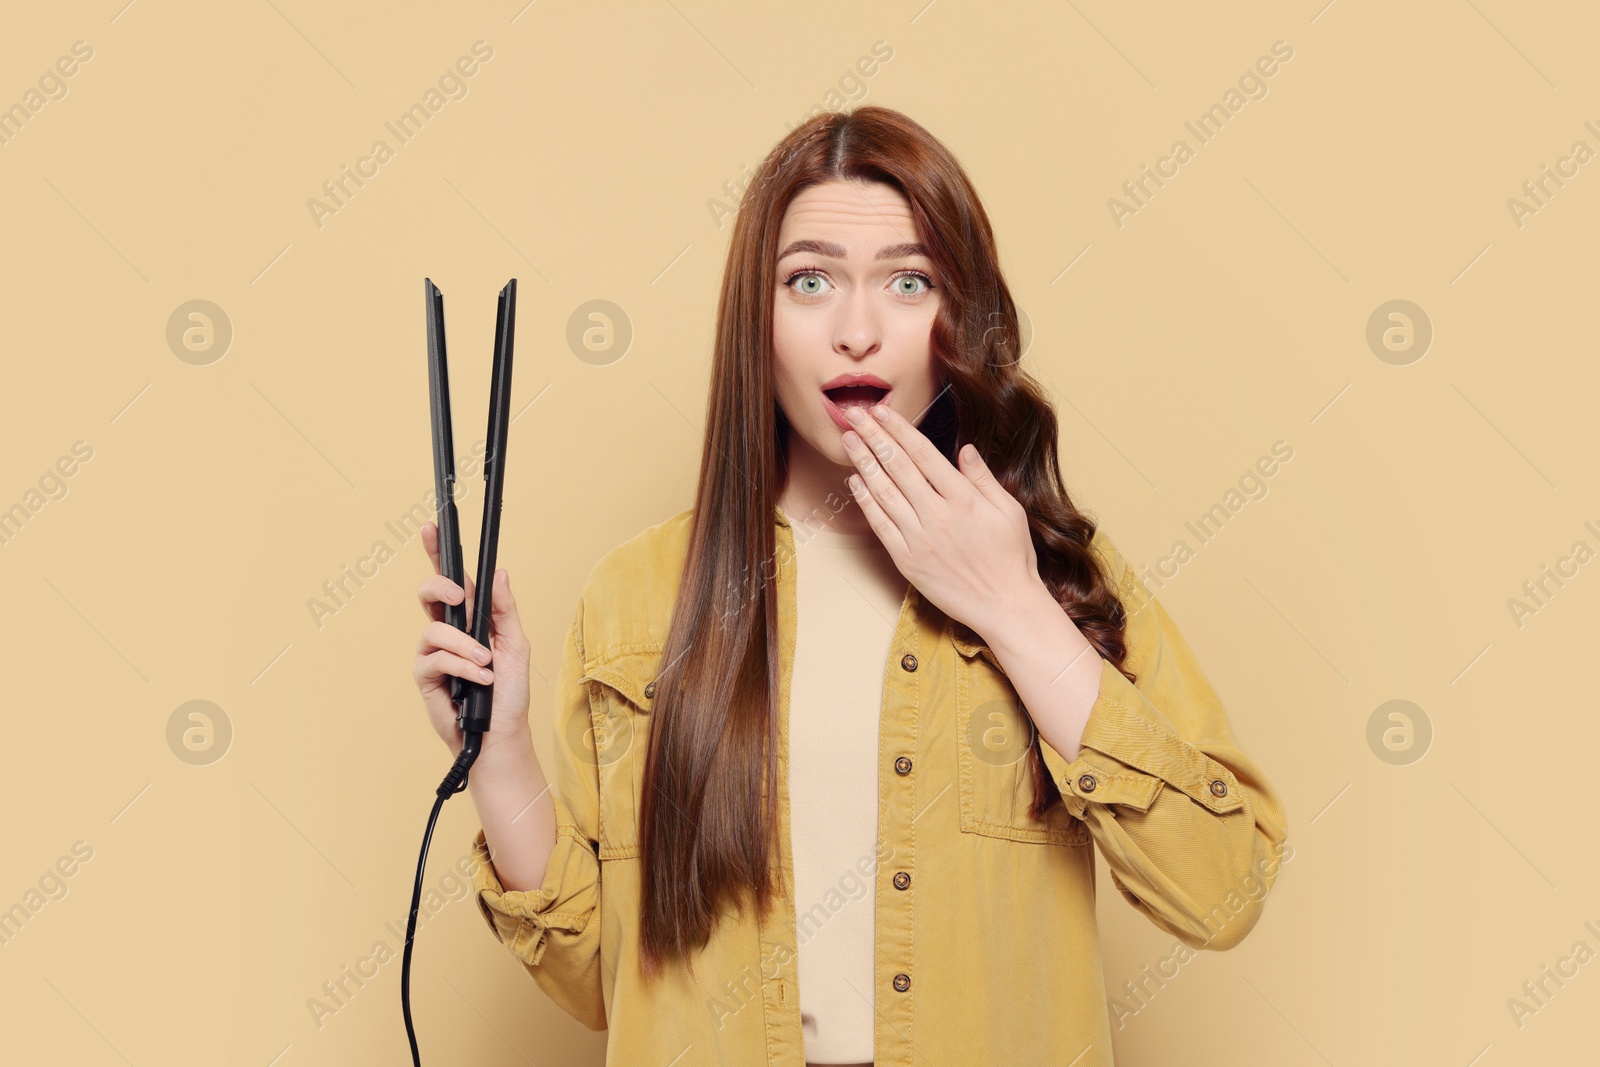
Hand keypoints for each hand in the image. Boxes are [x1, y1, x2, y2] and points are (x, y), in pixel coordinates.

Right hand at [412, 520, 531, 759]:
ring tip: (487, 664)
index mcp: (470, 619)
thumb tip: (499, 573)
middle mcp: (448, 632)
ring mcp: (434, 653)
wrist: (501, 734)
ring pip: (435, 628)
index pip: (451, 580)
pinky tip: (480, 680)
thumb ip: (505, 610)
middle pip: (429, 593)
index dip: (438, 553)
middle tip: (460, 597)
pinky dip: (462, 667)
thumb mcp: (516, 645)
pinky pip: (435, 658)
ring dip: (465, 645)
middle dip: (440, 585)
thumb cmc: (509, 692)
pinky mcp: (425, 676)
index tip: (431, 527)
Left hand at [838, 401, 1044, 640]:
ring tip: (848, 440)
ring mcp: (919, 538)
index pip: (923, 453)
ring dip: (863, 462)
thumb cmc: (1012, 558)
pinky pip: (880, 525)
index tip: (881, 411)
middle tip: (853, 414)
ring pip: (884, 492)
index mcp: (963, 497)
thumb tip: (964, 449)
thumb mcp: (1009, 511)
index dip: (899, 429)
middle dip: (873, 436)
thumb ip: (983, 478)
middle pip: (898, 466)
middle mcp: (937, 514)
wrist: (1005, 605)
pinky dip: (866, 501)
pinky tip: (855, 481)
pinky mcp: (907, 560)